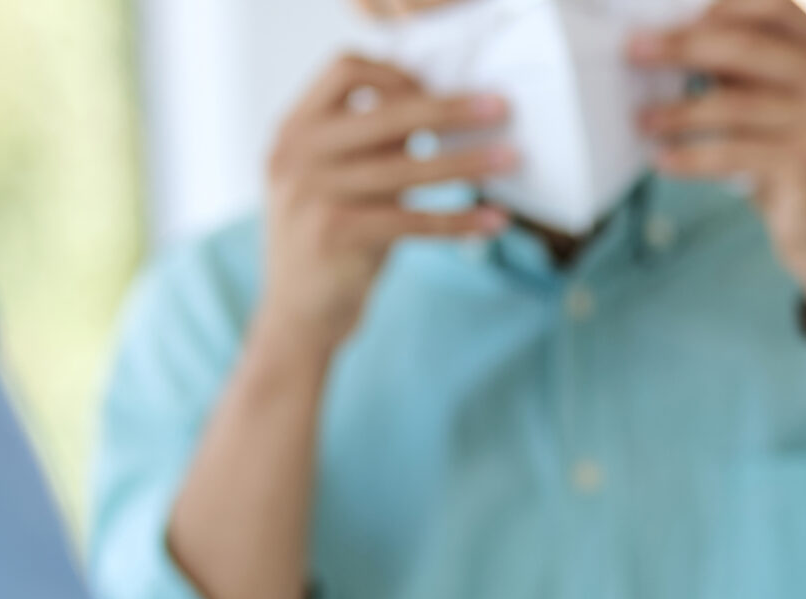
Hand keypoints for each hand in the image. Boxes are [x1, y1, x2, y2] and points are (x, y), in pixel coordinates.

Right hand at [261, 55, 515, 348]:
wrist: (296, 320)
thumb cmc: (331, 246)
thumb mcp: (341, 185)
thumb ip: (373, 148)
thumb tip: (437, 113)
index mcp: (294, 130)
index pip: (345, 71)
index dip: (396, 72)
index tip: (438, 89)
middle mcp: (296, 154)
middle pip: (386, 110)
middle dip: (450, 108)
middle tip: (500, 107)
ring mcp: (312, 193)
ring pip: (407, 167)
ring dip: (467, 163)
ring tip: (511, 159)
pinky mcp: (336, 234)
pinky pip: (414, 220)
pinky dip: (459, 220)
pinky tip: (494, 221)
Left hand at [633, 0, 805, 308]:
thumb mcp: (794, 118)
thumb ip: (757, 82)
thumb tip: (681, 49)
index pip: (776, 6)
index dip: (720, 7)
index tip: (669, 17)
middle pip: (745, 45)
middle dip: (681, 45)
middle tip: (634, 52)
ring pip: (732, 103)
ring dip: (677, 111)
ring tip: (641, 120)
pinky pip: (731, 152)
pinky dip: (690, 157)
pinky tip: (663, 160)